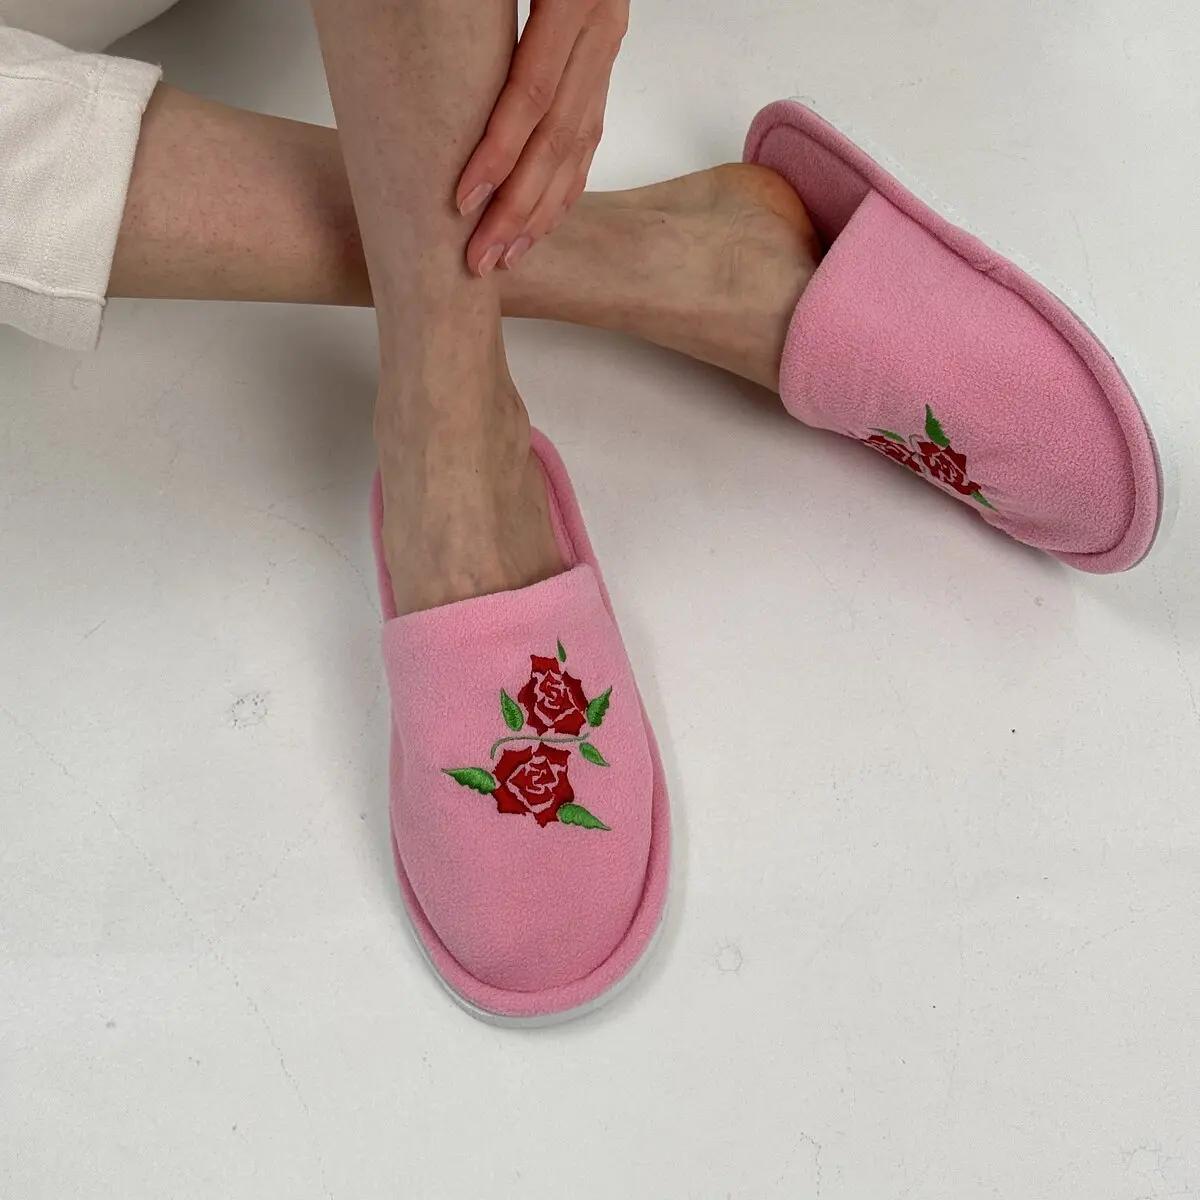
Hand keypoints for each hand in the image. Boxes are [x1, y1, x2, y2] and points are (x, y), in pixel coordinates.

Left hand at [455, 0, 629, 274]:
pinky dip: (566, 184)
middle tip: (479, 256)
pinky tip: (542, 221)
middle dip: (517, 205)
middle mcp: (602, 27)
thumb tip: (434, 48)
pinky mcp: (602, 60)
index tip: (461, 198)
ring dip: (542, 208)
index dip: (499, 152)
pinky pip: (590, 132)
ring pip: (581, 144)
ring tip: (506, 255)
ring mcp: (608, 47)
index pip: (534, 92)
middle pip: (559, 135)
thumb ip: (473, 8)